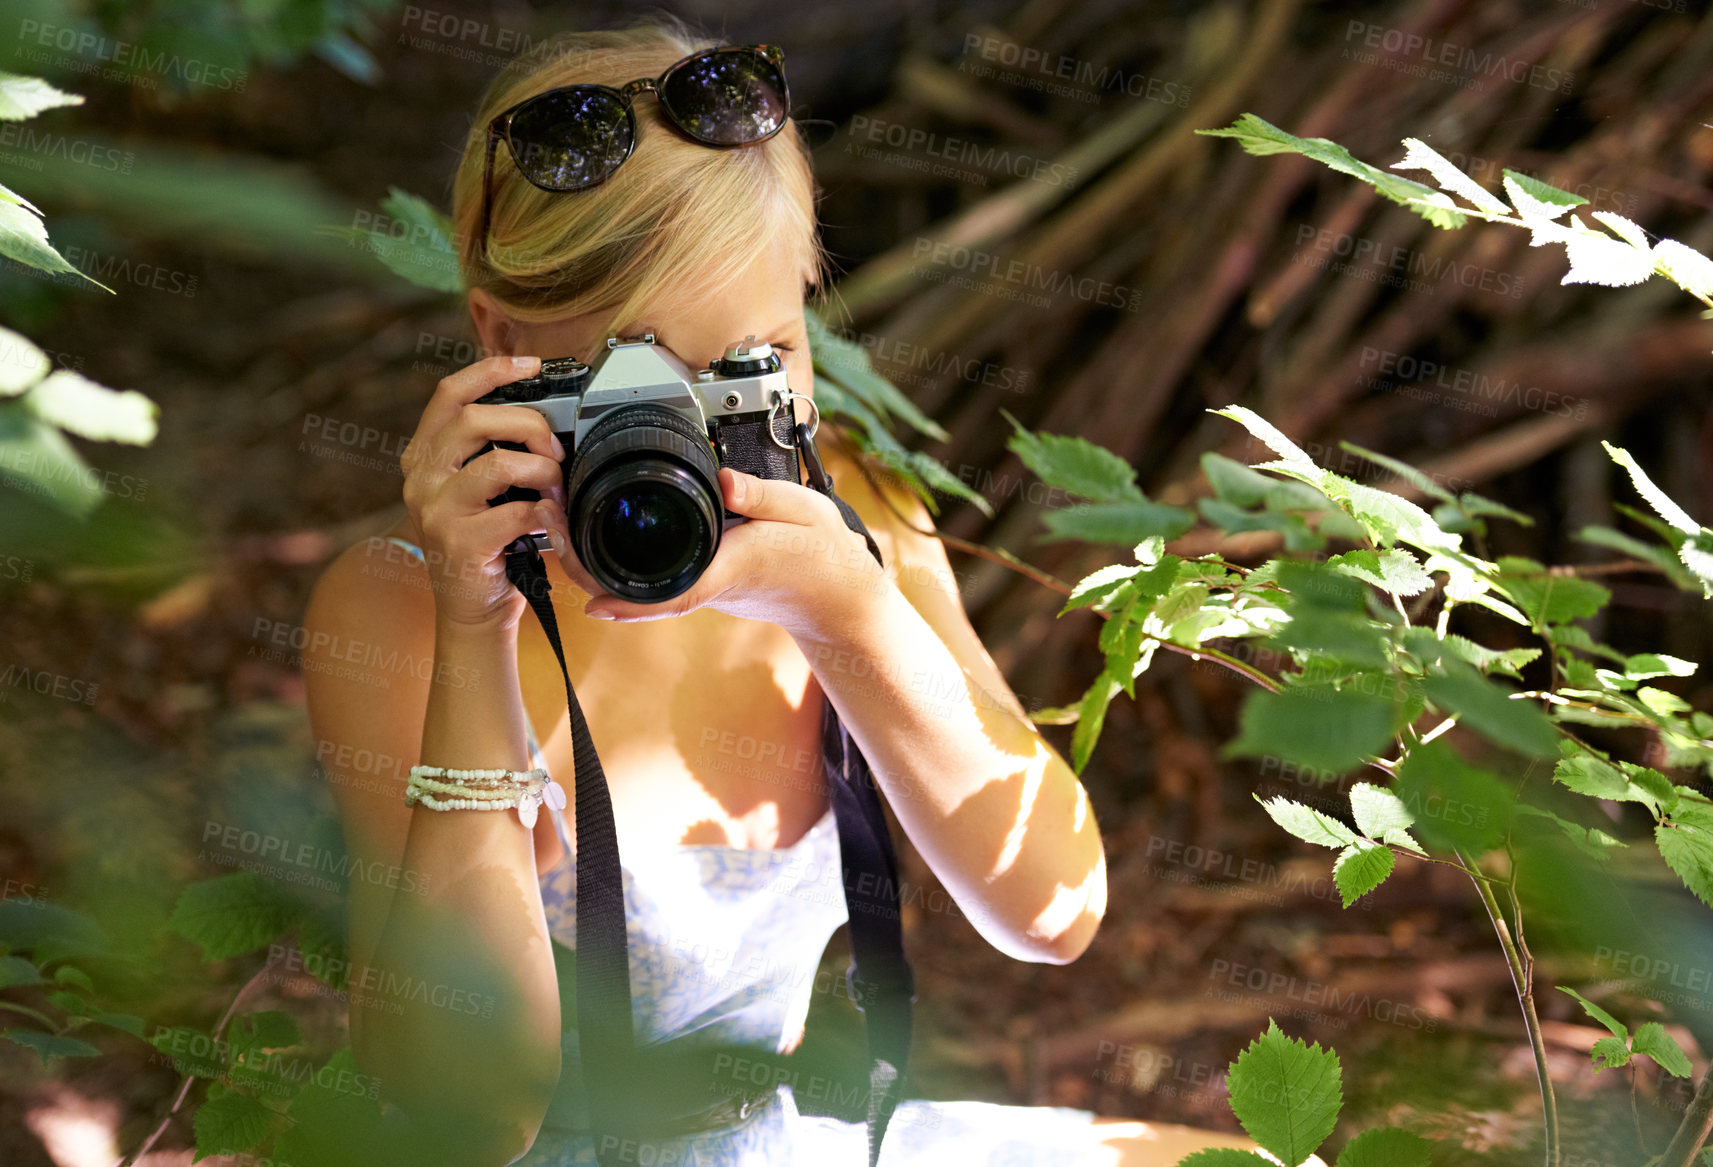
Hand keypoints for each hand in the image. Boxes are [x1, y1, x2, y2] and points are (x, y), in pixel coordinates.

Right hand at [399, 355, 566, 631]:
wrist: (473, 611)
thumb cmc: (487, 545)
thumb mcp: (481, 491)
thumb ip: (494, 452)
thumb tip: (545, 419)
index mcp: (425, 456)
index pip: (450, 394)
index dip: (490, 370)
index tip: (531, 364)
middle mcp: (421, 478)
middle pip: (475, 420)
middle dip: (529, 424)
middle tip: (555, 450)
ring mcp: (435, 510)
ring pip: (498, 463)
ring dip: (543, 472)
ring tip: (556, 491)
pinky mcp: (458, 542)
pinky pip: (518, 511)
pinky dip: (549, 515)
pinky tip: (557, 527)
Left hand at [533, 467, 887, 638]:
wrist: (838, 594)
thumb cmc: (822, 554)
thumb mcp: (804, 512)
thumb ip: (763, 495)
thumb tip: (728, 479)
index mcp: (731, 567)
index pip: (674, 592)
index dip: (631, 602)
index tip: (592, 603)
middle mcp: (708, 583)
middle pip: (635, 591)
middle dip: (586, 566)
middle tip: (551, 523)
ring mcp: (701, 585)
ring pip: (635, 584)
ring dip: (593, 560)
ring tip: (558, 519)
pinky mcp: (700, 579)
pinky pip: (649, 575)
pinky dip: (614, 560)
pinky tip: (590, 535)